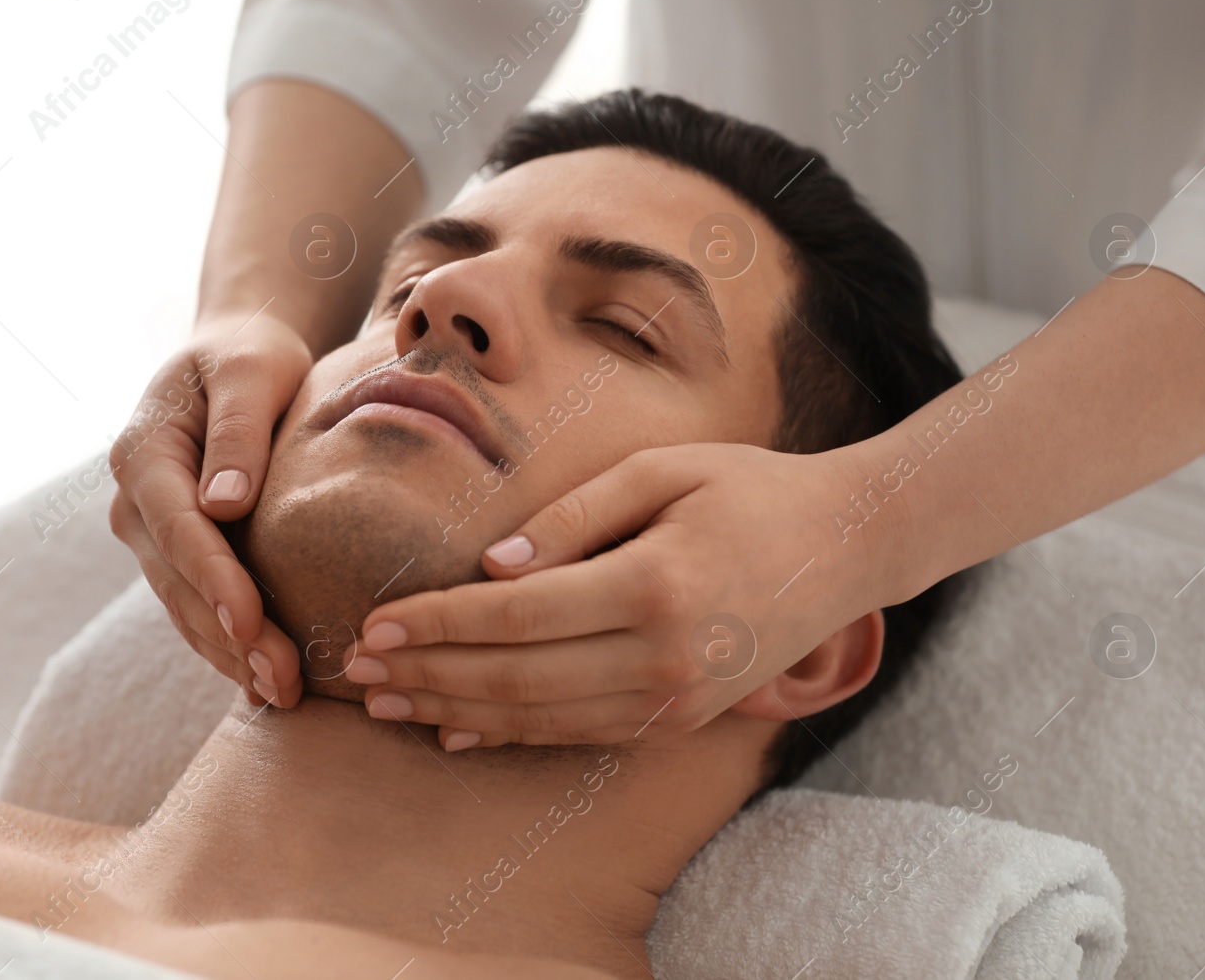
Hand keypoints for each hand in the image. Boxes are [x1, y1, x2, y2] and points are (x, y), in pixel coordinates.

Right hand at [108, 311, 312, 707]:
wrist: (238, 354)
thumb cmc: (251, 354)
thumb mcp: (252, 370)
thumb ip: (239, 431)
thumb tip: (225, 504)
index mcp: (144, 452)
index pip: (178, 527)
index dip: (213, 579)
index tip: (250, 622)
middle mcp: (136, 500)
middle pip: (181, 581)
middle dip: (230, 636)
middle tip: (282, 681)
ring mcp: (151, 533)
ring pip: (186, 606)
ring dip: (229, 655)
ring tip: (281, 693)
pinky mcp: (177, 553)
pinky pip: (197, 607)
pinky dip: (228, 645)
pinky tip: (264, 682)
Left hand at [347, 442, 910, 748]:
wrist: (847, 546)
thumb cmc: (750, 488)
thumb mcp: (664, 469)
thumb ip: (572, 515)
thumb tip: (489, 566)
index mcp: (654, 585)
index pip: (518, 616)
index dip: (439, 624)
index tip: (375, 624)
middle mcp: (662, 658)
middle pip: (516, 678)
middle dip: (427, 675)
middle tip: (356, 670)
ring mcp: (675, 699)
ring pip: (540, 717)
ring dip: (455, 711)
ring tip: (386, 704)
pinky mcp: (681, 718)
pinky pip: (580, 734)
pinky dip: (513, 734)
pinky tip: (459, 728)